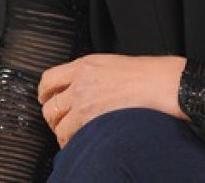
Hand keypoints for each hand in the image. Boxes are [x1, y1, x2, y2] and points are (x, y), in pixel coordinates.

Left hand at [37, 54, 187, 147]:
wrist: (160, 83)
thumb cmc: (144, 73)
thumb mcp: (111, 63)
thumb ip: (90, 73)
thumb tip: (79, 86)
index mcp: (84, 65)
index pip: (49, 79)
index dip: (44, 93)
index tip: (47, 99)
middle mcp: (80, 82)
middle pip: (48, 104)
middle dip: (52, 116)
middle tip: (61, 120)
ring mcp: (85, 102)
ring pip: (56, 122)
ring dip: (61, 130)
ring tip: (73, 133)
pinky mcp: (92, 119)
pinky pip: (69, 136)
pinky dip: (71, 141)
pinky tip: (82, 139)